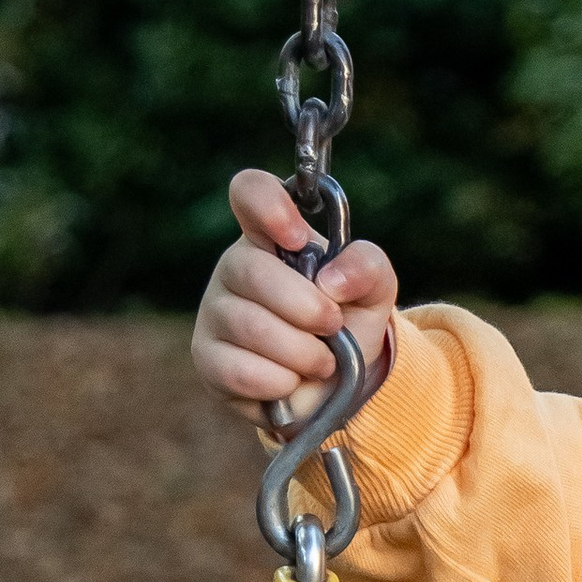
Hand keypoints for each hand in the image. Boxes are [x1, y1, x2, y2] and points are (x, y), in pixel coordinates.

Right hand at [190, 169, 398, 433]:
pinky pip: (241, 370)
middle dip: (306, 307)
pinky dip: (281, 382)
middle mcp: (235, 267)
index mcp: (271, 237)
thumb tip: (332, 280)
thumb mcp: (373, 292)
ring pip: (250, 326)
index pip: (250, 192)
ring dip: (303, 352)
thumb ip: (367, 267)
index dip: (270, 206)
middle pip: (251, 269)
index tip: (300, 237)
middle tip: (333, 326)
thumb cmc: (346, 327)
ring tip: (321, 360)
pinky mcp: (208, 359)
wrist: (336, 389)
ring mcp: (215, 312)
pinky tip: (290, 380)